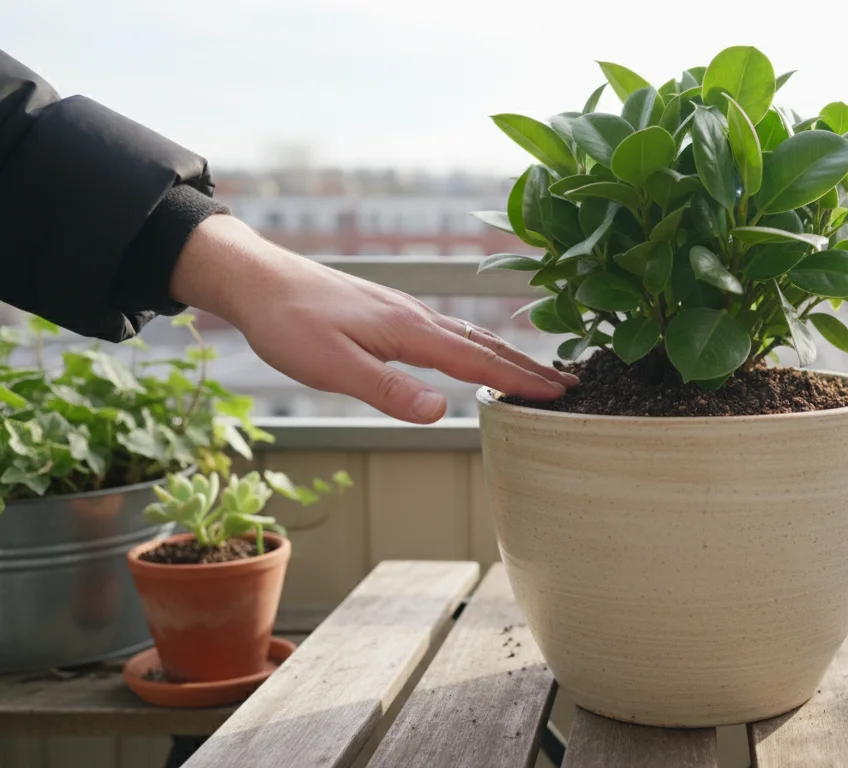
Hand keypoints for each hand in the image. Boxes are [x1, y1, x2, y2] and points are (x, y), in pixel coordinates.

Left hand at [169, 215, 575, 422]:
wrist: (257, 279)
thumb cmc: (289, 324)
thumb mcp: (333, 366)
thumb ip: (388, 389)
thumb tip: (441, 412)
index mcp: (410, 331)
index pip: (479, 361)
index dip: (521, 381)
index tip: (560, 395)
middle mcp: (416, 317)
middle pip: (485, 344)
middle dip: (528, 367)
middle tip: (570, 385)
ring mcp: (404, 312)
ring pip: (469, 335)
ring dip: (507, 355)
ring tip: (535, 371)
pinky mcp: (389, 312)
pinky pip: (449, 331)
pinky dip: (477, 344)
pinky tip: (472, 351)